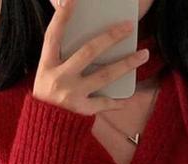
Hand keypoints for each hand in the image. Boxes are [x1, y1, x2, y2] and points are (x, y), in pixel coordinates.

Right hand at [33, 0, 148, 114]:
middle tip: (129, 27)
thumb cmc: (49, 94)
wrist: (44, 127)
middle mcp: (59, 77)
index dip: (62, 17)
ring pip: (104, 75)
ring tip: (143, 54)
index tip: (71, 0)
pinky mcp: (82, 110)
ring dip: (126, 64)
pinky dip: (118, 101)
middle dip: (110, 37)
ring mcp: (72, 94)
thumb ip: (63, 56)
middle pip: (88, 52)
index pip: (53, 35)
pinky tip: (129, 97)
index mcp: (47, 64)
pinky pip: (105, 103)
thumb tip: (89, 38)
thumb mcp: (47, 72)